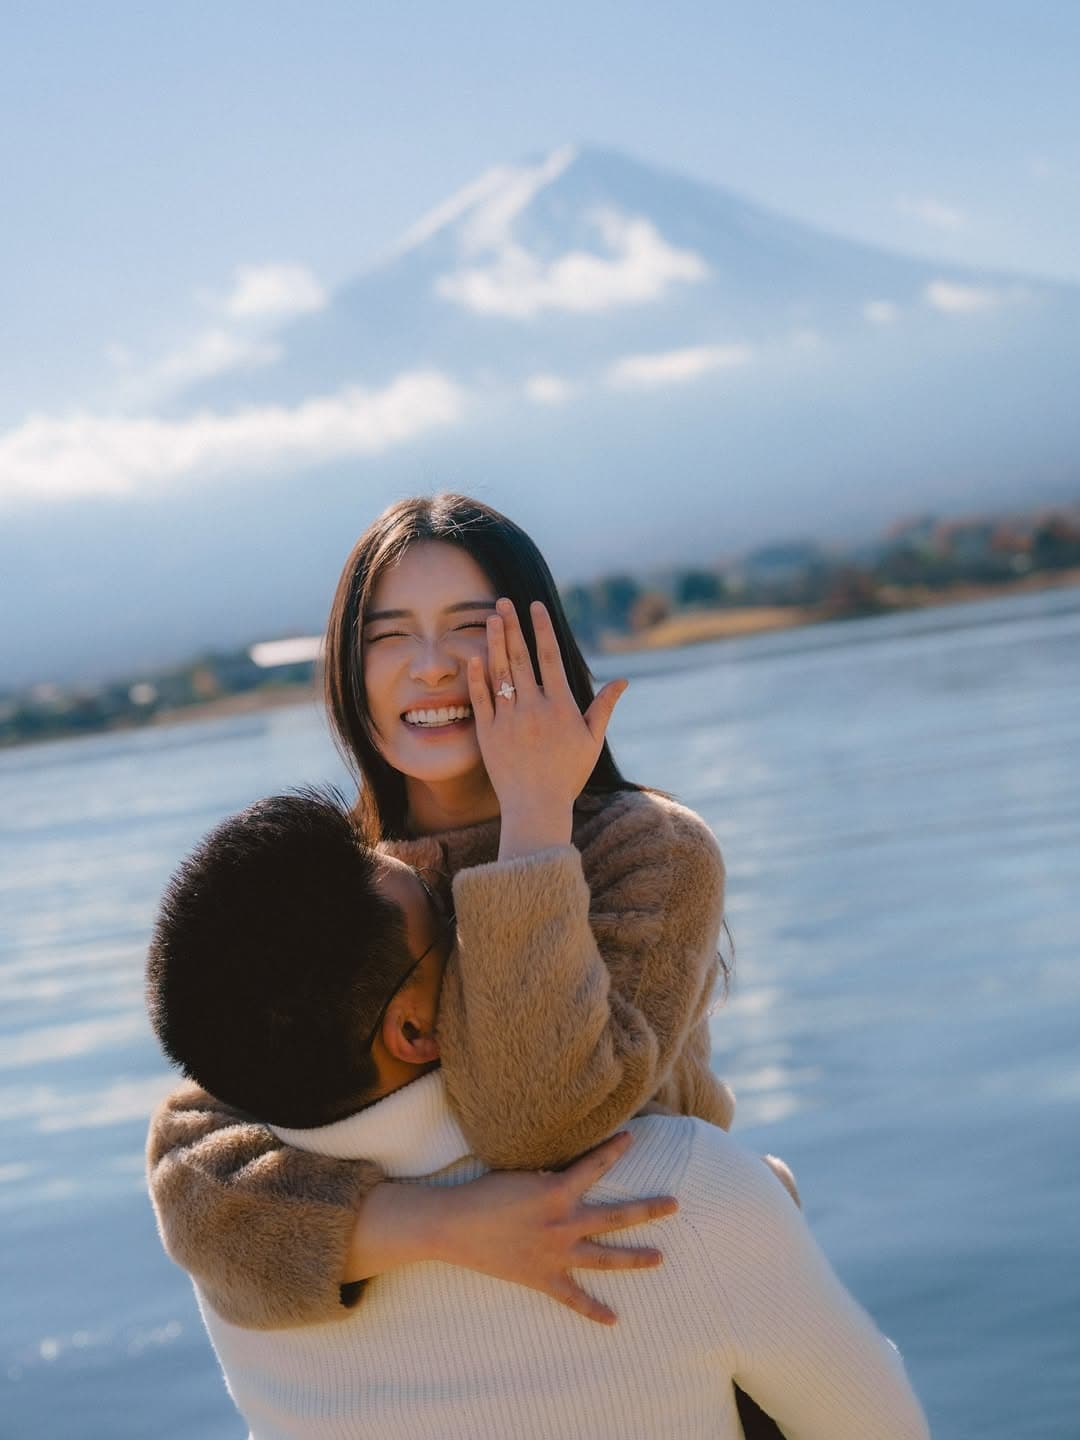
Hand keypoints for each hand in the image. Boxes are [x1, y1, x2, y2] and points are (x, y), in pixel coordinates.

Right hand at [435, 1130, 676, 1323]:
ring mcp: (557, 1253)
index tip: (632, 1137)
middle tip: (675, 1204)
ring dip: (635, 1258)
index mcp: (558, 1191)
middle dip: (649, 1210)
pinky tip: (613, 1320)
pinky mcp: (543, 1277)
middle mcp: (564, 1223)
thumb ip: (548, 1178)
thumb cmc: (483, 1193)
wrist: (455, 1226)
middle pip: (617, 1216)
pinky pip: (574, 1298)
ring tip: (660, 1258)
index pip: (595, 1165)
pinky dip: (593, 1310)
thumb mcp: (520, 1174)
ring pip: (605, 1257)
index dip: (615, 1150)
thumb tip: (569, 1177)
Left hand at [467, 599, 627, 856]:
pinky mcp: (489, 733)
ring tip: (491, 618)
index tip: (535, 606)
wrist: (537, 807)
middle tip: (504, 601)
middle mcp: (534, 708)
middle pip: (521, 658)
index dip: (542, 629)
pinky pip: (481, 699)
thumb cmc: (568, 774)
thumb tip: (623, 680)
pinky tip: (475, 656)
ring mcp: (509, 720)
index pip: (550, 657)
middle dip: (513, 626)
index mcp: (560, 706)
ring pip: (500, 673)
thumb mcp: (591, 740)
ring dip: (495, 643)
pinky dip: (478, 677)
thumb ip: (604, 707)